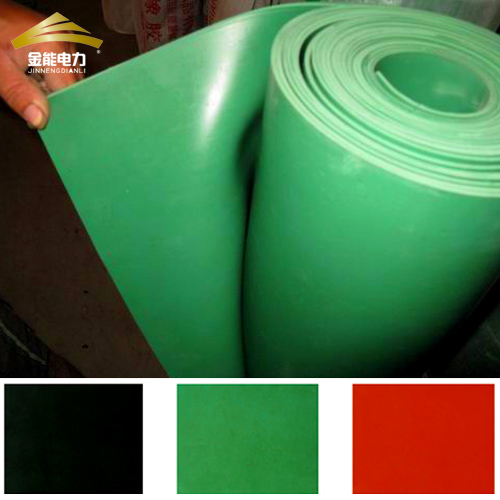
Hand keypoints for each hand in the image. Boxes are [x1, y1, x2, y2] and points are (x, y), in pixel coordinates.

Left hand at [0, 0, 81, 128]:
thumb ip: (19, 93)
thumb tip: (40, 120)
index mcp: (53, 43)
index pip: (69, 90)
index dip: (56, 107)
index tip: (42, 119)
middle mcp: (65, 38)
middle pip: (72, 84)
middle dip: (52, 96)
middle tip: (28, 95)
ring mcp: (65, 37)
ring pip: (69, 78)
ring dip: (51, 87)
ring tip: (28, 78)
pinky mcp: (61, 39)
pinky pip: (64, 68)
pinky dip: (50, 77)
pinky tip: (33, 72)